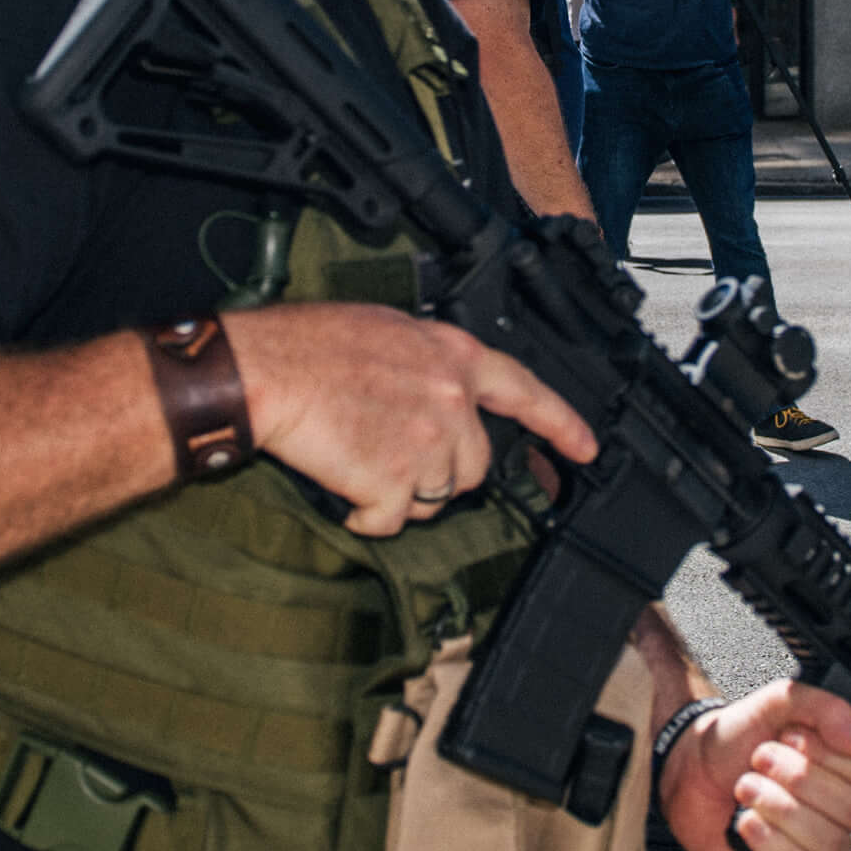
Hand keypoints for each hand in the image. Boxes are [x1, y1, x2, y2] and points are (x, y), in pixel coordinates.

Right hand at [228, 304, 598, 538]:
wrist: (265, 371)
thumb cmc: (307, 345)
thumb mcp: (386, 329)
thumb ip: (427, 362)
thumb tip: (437, 390)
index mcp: (453, 357)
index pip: (526, 392)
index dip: (561, 425)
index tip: (585, 450)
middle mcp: (451, 400)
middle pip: (473, 466)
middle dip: (438, 471)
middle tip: (388, 451)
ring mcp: (427, 444)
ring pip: (434, 497)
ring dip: (399, 492)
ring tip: (357, 457)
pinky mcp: (395, 481)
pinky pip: (390, 521)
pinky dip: (366, 515)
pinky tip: (342, 485)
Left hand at [660, 681, 850, 850]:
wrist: (689, 764)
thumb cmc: (738, 736)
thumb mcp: (780, 701)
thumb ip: (828, 709)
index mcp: (846, 768)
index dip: (831, 757)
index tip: (791, 736)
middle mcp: (839, 808)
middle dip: (797, 779)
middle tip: (759, 759)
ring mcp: (817, 843)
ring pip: (831, 843)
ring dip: (779, 809)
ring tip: (745, 788)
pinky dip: (774, 847)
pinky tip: (747, 824)